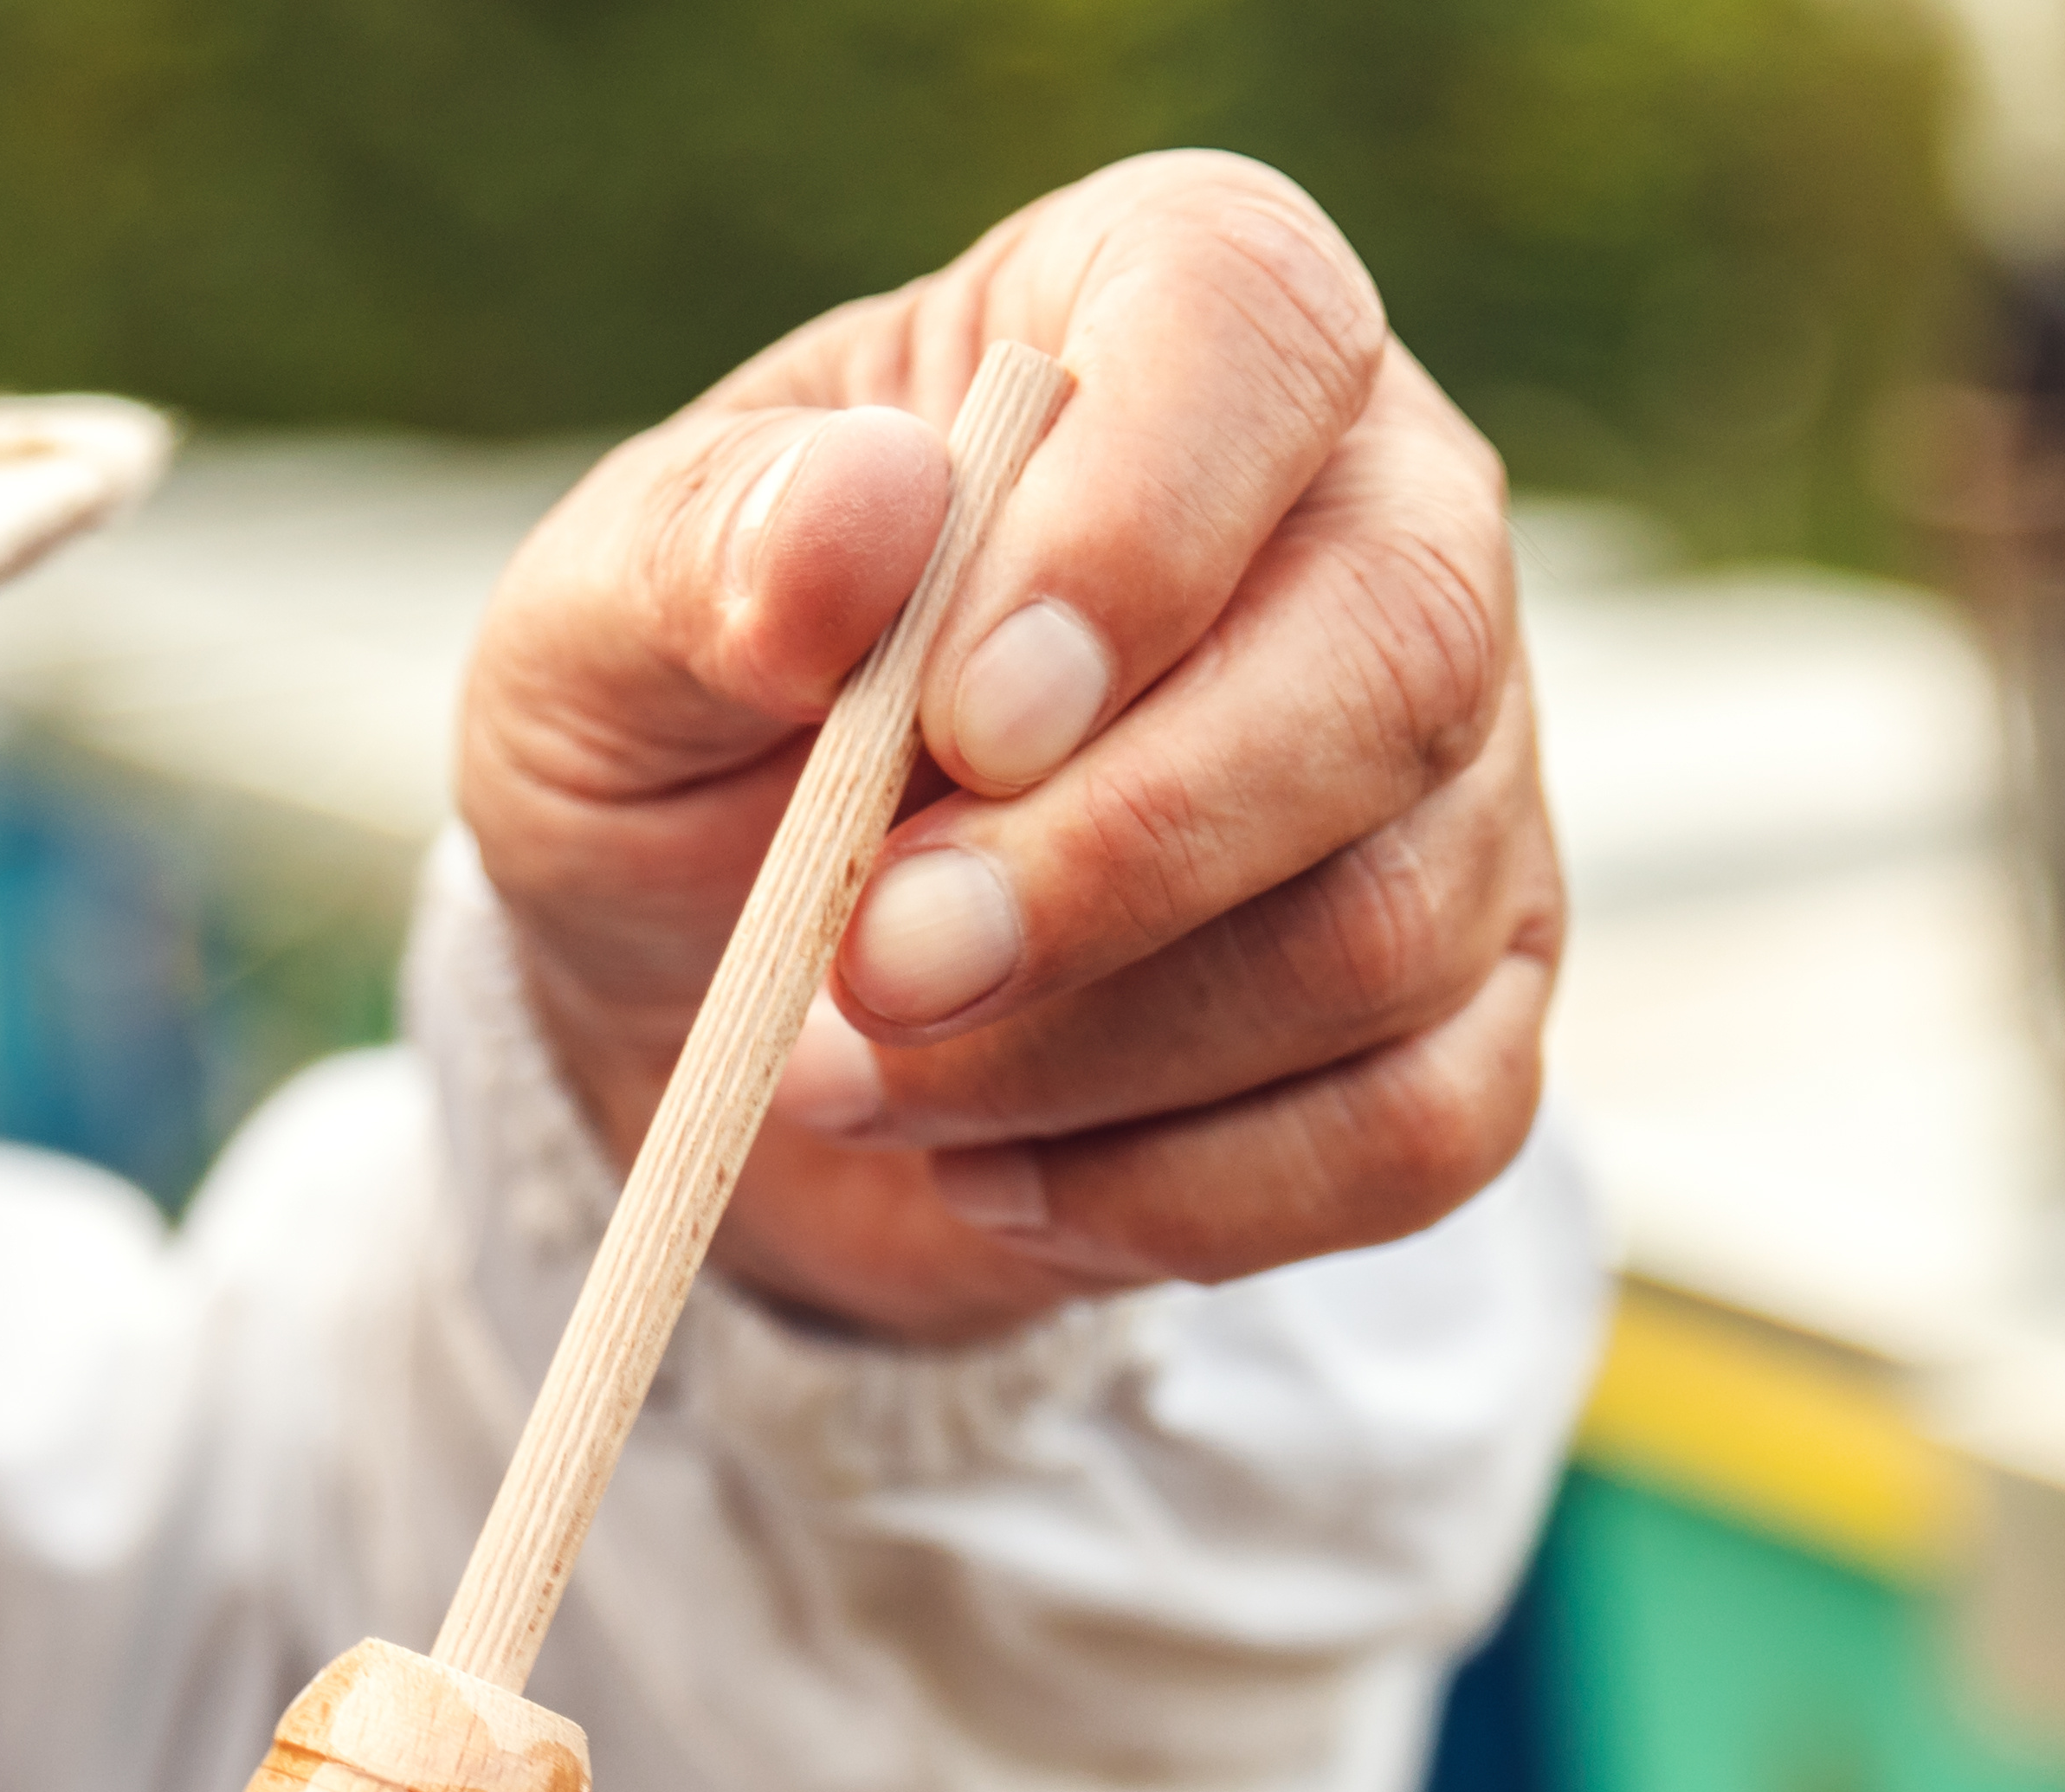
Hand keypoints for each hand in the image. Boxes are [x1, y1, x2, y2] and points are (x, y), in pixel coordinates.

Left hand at [457, 150, 1561, 1345]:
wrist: (718, 992)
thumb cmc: (687, 742)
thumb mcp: (600, 638)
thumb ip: (705, 562)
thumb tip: (855, 517)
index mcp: (1163, 320)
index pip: (1249, 323)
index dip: (1135, 522)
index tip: (961, 716)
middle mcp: (1375, 515)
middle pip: (1389, 661)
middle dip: (1117, 859)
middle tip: (873, 970)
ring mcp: (1457, 772)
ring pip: (1384, 929)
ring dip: (1088, 1054)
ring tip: (850, 1072)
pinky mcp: (1463, 1003)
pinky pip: (1424, 1128)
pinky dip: (1183, 1197)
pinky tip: (994, 1179)